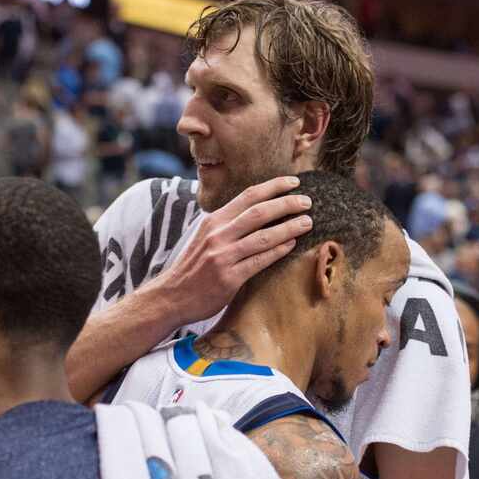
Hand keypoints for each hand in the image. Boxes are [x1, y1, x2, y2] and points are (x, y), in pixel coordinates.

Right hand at [155, 176, 311, 324]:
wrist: (171, 296)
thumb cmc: (193, 266)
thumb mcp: (205, 236)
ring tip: (307, 222)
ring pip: (263, 237)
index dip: (273, 186)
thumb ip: (228, 224)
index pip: (248, 196)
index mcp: (213, 220)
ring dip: (289, 228)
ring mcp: (223, 256)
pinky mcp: (229, 278)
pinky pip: (259, 261)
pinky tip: (291, 245)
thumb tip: (258, 210)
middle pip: (259, 212)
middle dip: (287, 204)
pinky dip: (277, 251)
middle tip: (307, 202)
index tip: (294, 182)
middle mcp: (218, 235)